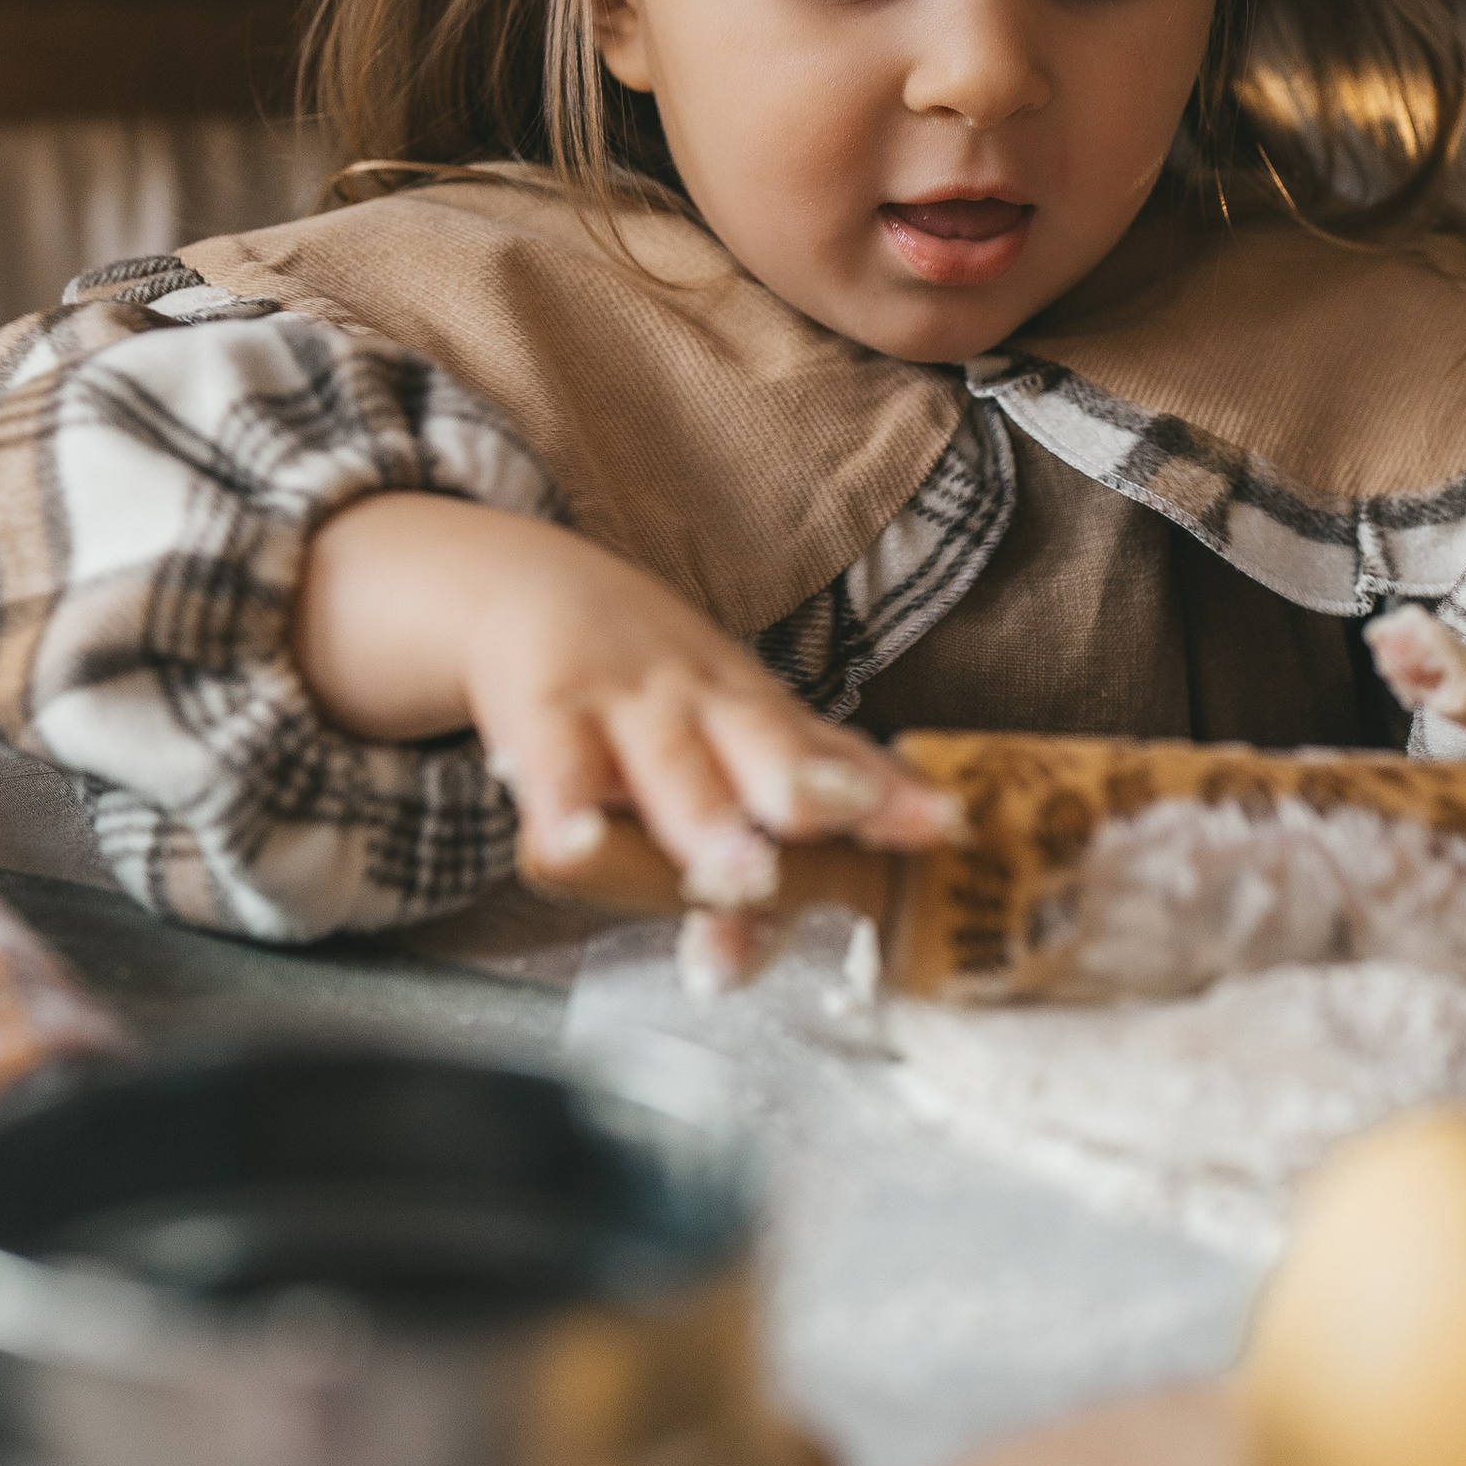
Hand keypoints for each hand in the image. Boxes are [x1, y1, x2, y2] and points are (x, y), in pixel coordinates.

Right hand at [293, 493, 950, 905]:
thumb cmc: (648, 687)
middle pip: (763, 739)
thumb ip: (788, 814)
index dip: (886, 790)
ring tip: (732, 874)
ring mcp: (627, 710)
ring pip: (672, 764)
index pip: (831, 754)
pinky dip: (561, 811)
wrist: (523, 586)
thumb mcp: (724, 727)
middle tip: (835, 822)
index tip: (941, 824)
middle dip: (800, 785)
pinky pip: (555, 769)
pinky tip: (570, 849)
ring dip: (705, 818)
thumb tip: (868, 879)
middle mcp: (705, 706)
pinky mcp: (546, 716)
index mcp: (758, 712)